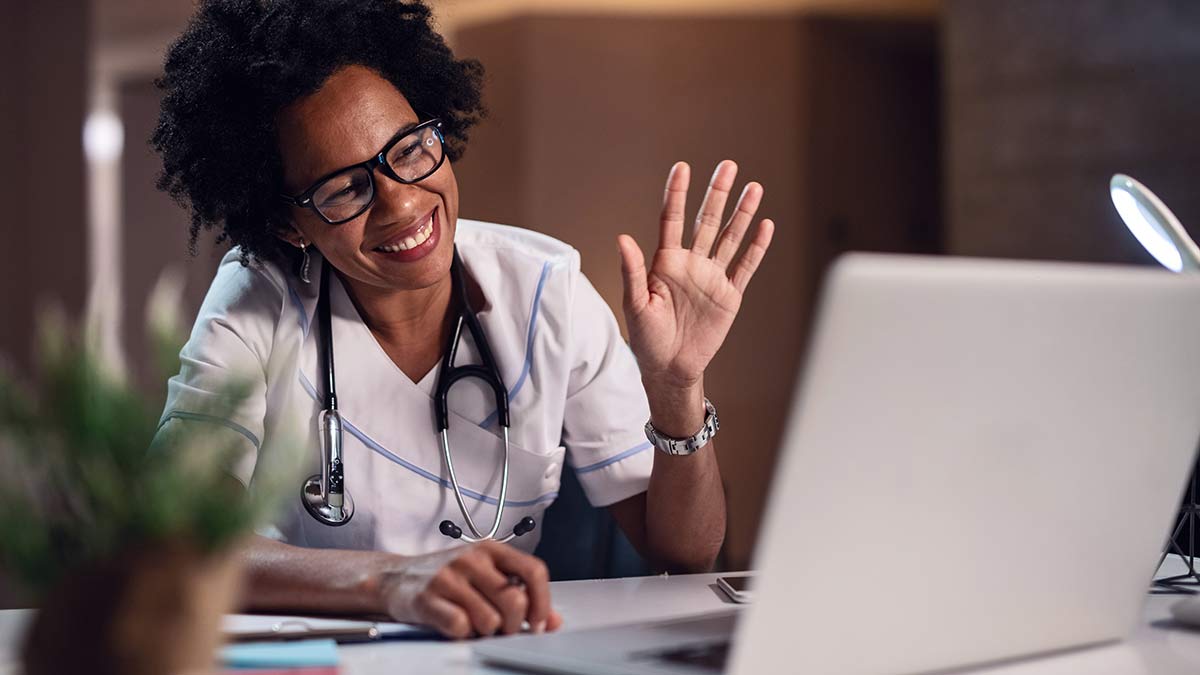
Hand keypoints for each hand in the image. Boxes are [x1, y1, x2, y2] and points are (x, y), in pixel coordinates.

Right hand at [379, 541, 562, 638]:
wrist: (395, 577)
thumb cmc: (447, 577)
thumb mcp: (485, 576)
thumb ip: (520, 593)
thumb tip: (553, 621)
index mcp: (491, 549)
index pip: (534, 571)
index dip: (543, 602)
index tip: (539, 623)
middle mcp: (471, 558)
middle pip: (515, 600)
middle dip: (514, 624)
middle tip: (503, 629)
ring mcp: (449, 577)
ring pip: (490, 620)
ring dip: (486, 631)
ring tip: (474, 623)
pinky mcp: (428, 599)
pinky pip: (461, 628)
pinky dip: (462, 634)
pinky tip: (455, 624)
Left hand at [618, 161, 773, 391]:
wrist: (670, 368)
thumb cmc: (646, 338)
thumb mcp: (635, 304)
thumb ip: (632, 270)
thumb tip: (622, 238)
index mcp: (665, 262)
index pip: (673, 219)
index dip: (677, 193)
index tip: (682, 167)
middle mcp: (691, 263)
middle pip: (706, 220)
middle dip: (717, 193)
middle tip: (728, 165)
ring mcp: (712, 277)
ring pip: (730, 238)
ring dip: (742, 214)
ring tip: (754, 187)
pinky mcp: (730, 294)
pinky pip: (746, 266)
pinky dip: (756, 247)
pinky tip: (765, 225)